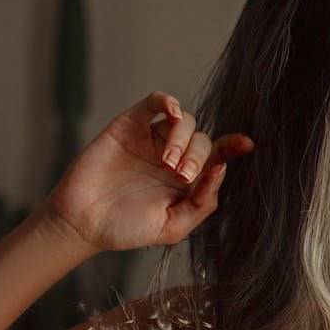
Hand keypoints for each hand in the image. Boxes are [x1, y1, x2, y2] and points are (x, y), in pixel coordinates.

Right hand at [44, 91, 253, 251]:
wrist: (83, 223)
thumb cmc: (127, 228)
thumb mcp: (173, 226)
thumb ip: (202, 203)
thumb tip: (222, 170)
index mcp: (188, 180)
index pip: (219, 157)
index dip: (234, 147)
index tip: (246, 145)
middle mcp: (174, 156)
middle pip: (203, 140)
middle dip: (197, 155)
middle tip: (180, 175)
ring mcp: (152, 139)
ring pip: (183, 121)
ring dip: (181, 138)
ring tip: (166, 163)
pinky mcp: (130, 125)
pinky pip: (154, 102)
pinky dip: (167, 101)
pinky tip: (172, 113)